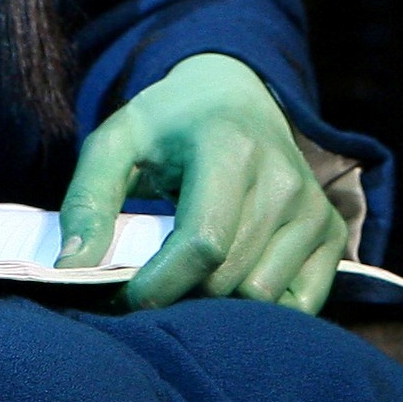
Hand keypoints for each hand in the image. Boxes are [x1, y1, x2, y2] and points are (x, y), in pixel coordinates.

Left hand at [55, 53, 346, 312]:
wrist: (235, 94)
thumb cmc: (167, 123)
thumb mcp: (115, 141)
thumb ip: (87, 199)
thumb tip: (71, 267)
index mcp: (230, 147)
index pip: (203, 244)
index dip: (159, 285)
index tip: (124, 298)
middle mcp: (284, 178)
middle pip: (229, 278)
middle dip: (180, 296)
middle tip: (148, 285)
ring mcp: (314, 207)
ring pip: (262, 296)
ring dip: (217, 304)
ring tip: (185, 279)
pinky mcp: (331, 232)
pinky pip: (298, 302)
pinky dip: (259, 307)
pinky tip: (229, 280)